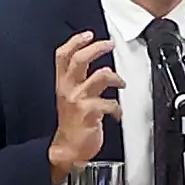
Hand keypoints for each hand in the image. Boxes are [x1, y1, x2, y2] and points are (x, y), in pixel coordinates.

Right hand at [47, 29, 116, 175]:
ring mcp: (78, 101)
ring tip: (121, 83)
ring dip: (115, 77)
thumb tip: (100, 68)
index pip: (63, 56)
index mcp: (63, 84)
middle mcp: (68, 90)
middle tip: (109, 45)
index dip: (75, 42)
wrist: (68, 149)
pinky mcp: (89, 114)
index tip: (88, 35)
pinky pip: (109, 103)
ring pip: (99, 77)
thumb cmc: (72, 124)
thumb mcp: (70, 98)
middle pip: (79, 60)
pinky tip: (117, 113)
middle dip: (96, 48)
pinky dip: (117, 108)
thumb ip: (80, 81)